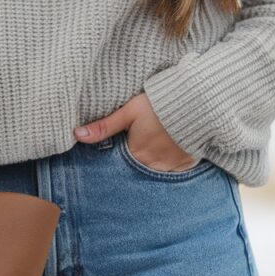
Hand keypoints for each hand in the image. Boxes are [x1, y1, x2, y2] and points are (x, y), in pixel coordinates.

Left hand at [73, 92, 199, 171]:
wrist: (196, 103)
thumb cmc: (159, 104)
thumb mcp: (129, 112)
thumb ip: (104, 126)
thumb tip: (77, 135)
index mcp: (136, 154)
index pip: (121, 165)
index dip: (119, 159)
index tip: (121, 151)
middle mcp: (152, 165)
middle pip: (138, 170)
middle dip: (134, 165)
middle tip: (138, 150)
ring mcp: (171, 167)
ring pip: (155, 172)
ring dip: (151, 165)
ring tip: (152, 152)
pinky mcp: (187, 164)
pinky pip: (174, 171)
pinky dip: (169, 165)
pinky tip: (168, 154)